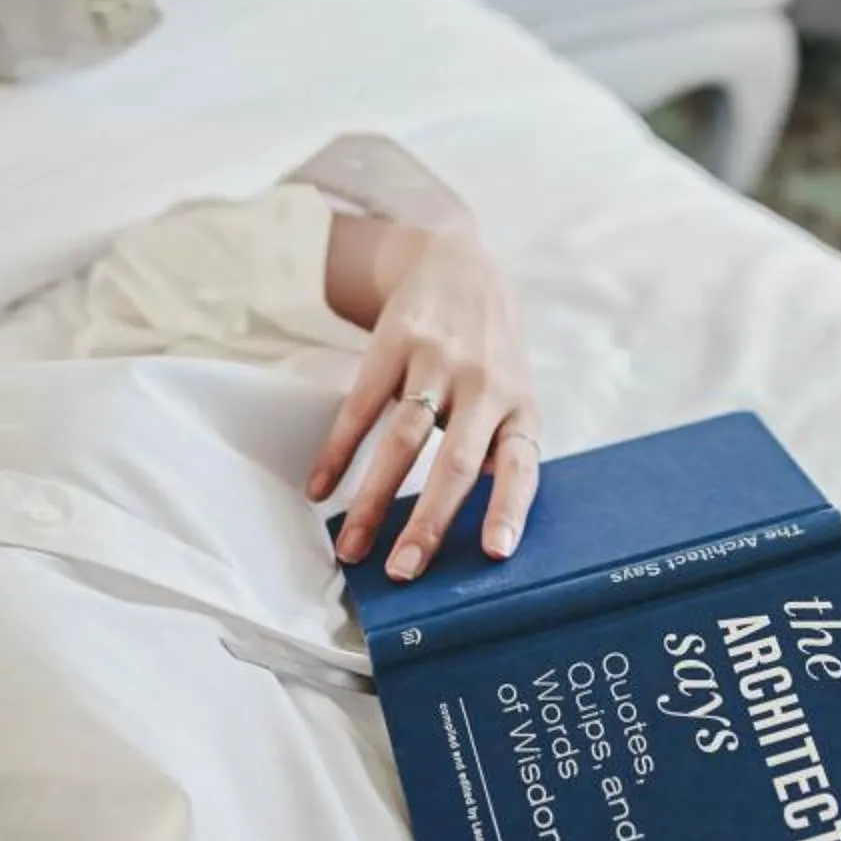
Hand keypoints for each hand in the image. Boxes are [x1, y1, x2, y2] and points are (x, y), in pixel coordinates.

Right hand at [305, 218, 541, 575]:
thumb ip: (500, 452)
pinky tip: (319, 487)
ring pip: (402, 441)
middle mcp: (485, 385)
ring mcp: (440, 361)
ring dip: (374, 500)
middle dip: (427, 522)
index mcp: (520, 408)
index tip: (495, 553)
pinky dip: (337, 450)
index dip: (508, 508)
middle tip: (402, 573)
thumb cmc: (489, 356)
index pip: (520, 466)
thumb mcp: (514, 397)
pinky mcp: (397, 342)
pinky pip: (362, 405)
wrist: (460, 267)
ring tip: (351, 548)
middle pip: (454, 463)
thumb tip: (484, 535)